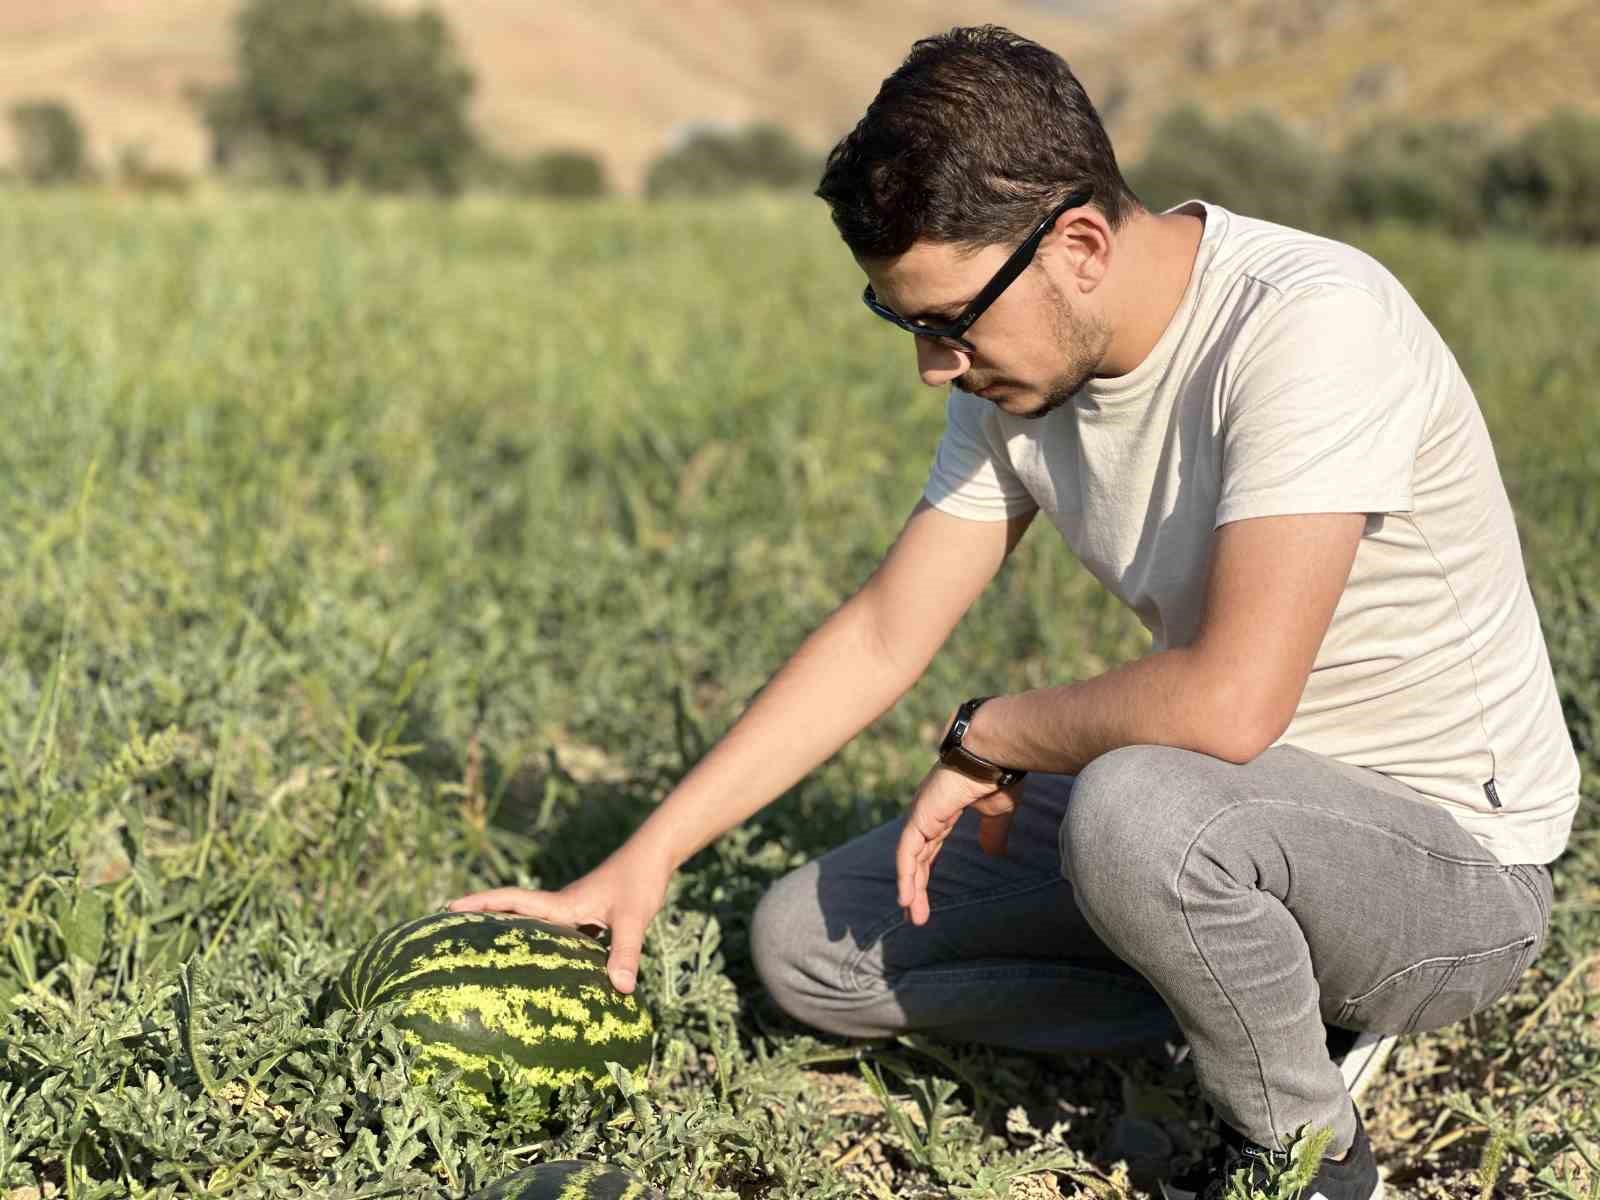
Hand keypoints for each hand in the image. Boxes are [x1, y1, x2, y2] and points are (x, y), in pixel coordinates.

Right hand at [446, 843, 671, 994]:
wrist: (656, 856)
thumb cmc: (641, 880)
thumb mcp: (634, 919)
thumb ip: (626, 952)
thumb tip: (620, 989)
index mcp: (562, 904)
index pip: (512, 901)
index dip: (481, 904)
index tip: (449, 907)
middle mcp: (562, 906)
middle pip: (514, 912)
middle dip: (484, 918)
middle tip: (450, 931)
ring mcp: (574, 911)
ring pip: (535, 924)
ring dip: (511, 931)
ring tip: (487, 954)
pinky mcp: (588, 916)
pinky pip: (558, 933)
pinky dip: (544, 944)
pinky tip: (547, 965)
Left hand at [895, 762, 1022, 926]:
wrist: (995, 749)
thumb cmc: (999, 772)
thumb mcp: (998, 812)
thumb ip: (992, 833)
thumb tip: (994, 854)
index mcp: (943, 812)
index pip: (928, 850)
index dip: (924, 874)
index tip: (924, 898)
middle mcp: (927, 814)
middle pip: (916, 859)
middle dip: (915, 888)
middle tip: (914, 916)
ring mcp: (921, 814)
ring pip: (910, 859)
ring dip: (910, 889)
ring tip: (913, 917)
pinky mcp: (920, 816)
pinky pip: (908, 852)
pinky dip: (906, 875)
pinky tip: (906, 898)